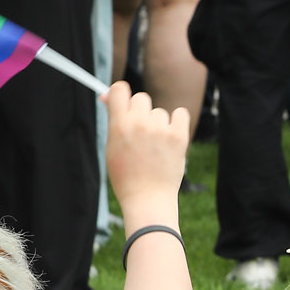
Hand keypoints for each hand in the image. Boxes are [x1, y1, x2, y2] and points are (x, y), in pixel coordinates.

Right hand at [103, 83, 188, 219]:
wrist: (148, 199)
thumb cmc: (127, 176)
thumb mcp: (112, 147)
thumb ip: (114, 120)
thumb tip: (109, 96)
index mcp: (119, 125)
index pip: (120, 89)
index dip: (121, 93)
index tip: (124, 102)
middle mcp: (140, 123)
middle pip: (141, 98)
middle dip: (140, 111)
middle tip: (140, 132)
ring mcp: (160, 130)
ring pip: (159, 112)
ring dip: (158, 124)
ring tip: (155, 147)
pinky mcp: (179, 137)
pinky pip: (180, 114)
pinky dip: (177, 122)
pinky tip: (170, 137)